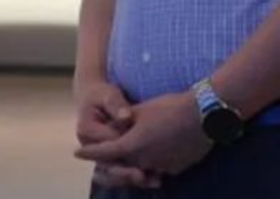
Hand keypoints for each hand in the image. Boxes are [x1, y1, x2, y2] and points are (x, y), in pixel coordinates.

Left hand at [75, 90, 211, 179]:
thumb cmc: (170, 107)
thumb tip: (116, 123)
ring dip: (130, 170)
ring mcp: (161, 167)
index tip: (76, 153)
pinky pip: (158, 171)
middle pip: (120, 169)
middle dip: (108, 168)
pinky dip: (150, 168)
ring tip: (126, 166)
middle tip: (98, 166)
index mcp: (132, 145)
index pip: (104, 152)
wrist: (204, 115)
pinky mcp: (176, 169)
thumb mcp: (142, 110)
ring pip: (139, 172)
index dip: (89, 153)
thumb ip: (124, 120)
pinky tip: (151, 162)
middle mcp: (144, 161)